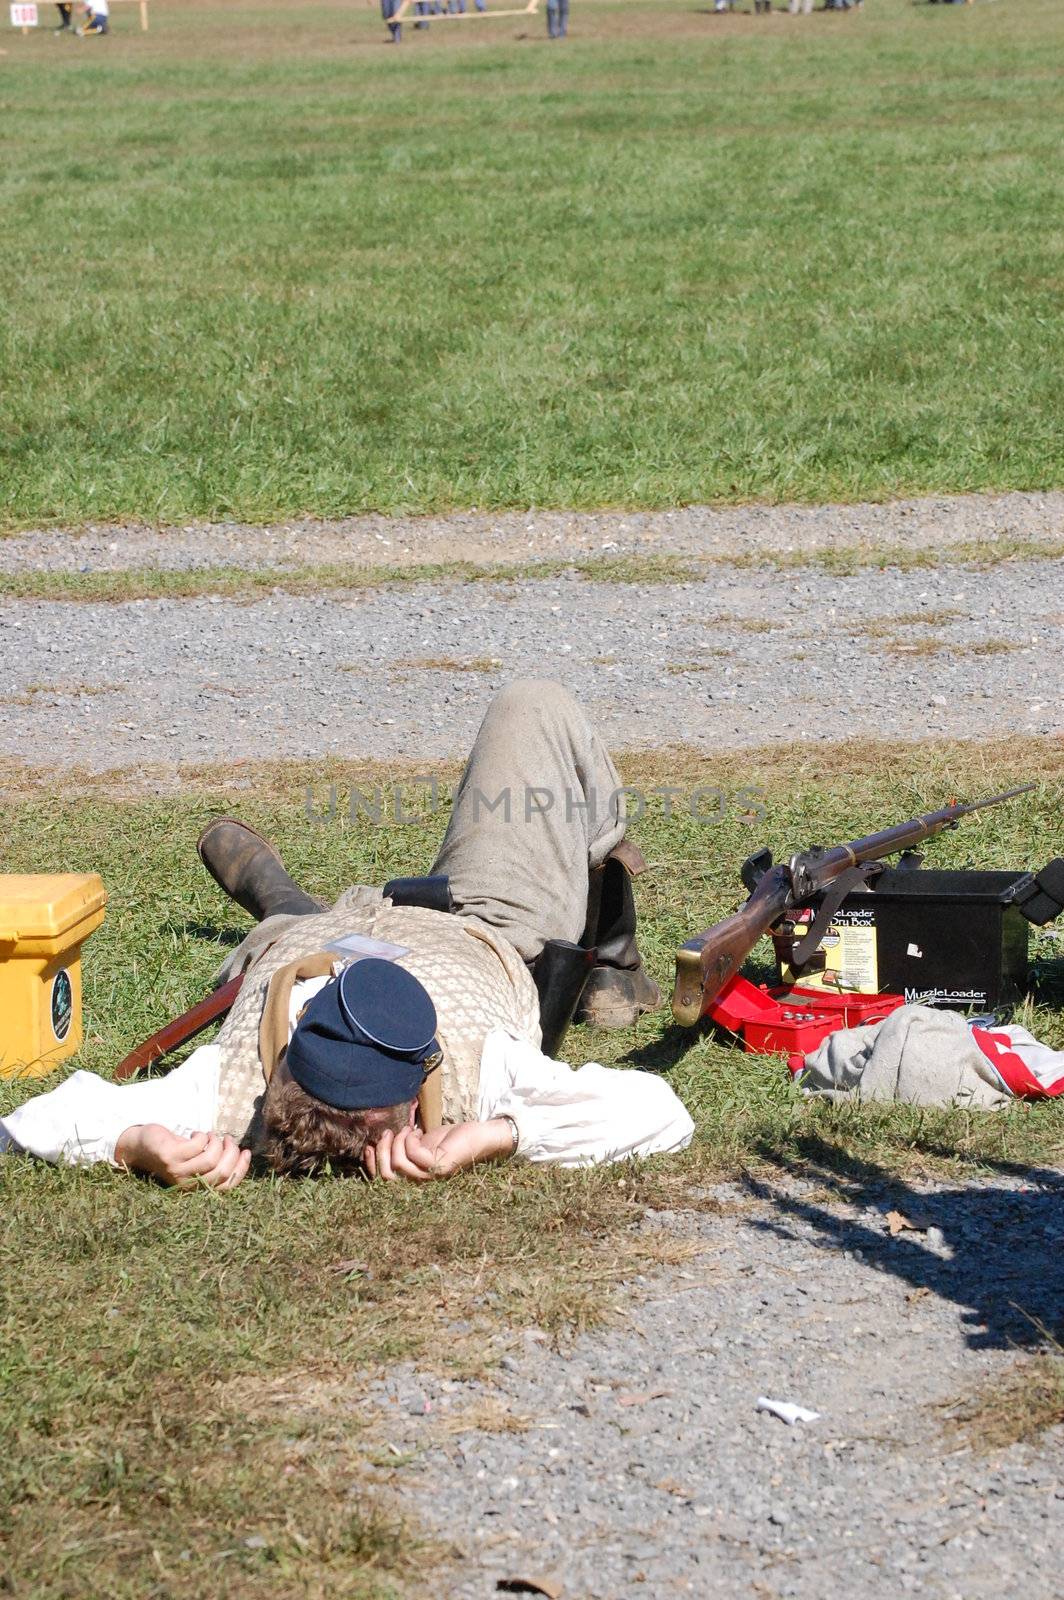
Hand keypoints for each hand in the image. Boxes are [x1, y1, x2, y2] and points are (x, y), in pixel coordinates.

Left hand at [114, 1124, 250, 1190]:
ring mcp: (178, 1171)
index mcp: (197, 1188)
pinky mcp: (171, 1156)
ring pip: (211, 1159)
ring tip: (212, 1136)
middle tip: (228, 1139)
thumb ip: (214, 1163)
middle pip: (222, 1171)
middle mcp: (187, 1184)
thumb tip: (242, 1154)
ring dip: (217, 1143)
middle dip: (232, 1152)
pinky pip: (198, 1145)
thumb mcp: (195, 1161)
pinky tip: (197, 1134)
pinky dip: (202, 1137)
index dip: (241, 1168)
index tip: (246, 1152)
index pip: (227, 1185)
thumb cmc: (173, 1153)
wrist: (141, 1147)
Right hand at [363, 1118, 514, 1182]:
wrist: (479, 1136)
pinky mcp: (441, 1166)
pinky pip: (414, 1154)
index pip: (383, 1183)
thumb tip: (377, 1142)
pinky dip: (411, 1139)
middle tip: (388, 1133)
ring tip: (407, 1129)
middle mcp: (421, 1184)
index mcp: (413, 1181)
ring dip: (398, 1142)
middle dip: (382, 1152)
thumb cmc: (449, 1141)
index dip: (371, 1165)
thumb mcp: (419, 1145)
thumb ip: (402, 1149)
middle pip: (387, 1177)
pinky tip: (419, 1131)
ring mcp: (431, 1177)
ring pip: (399, 1164)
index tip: (368, 1145)